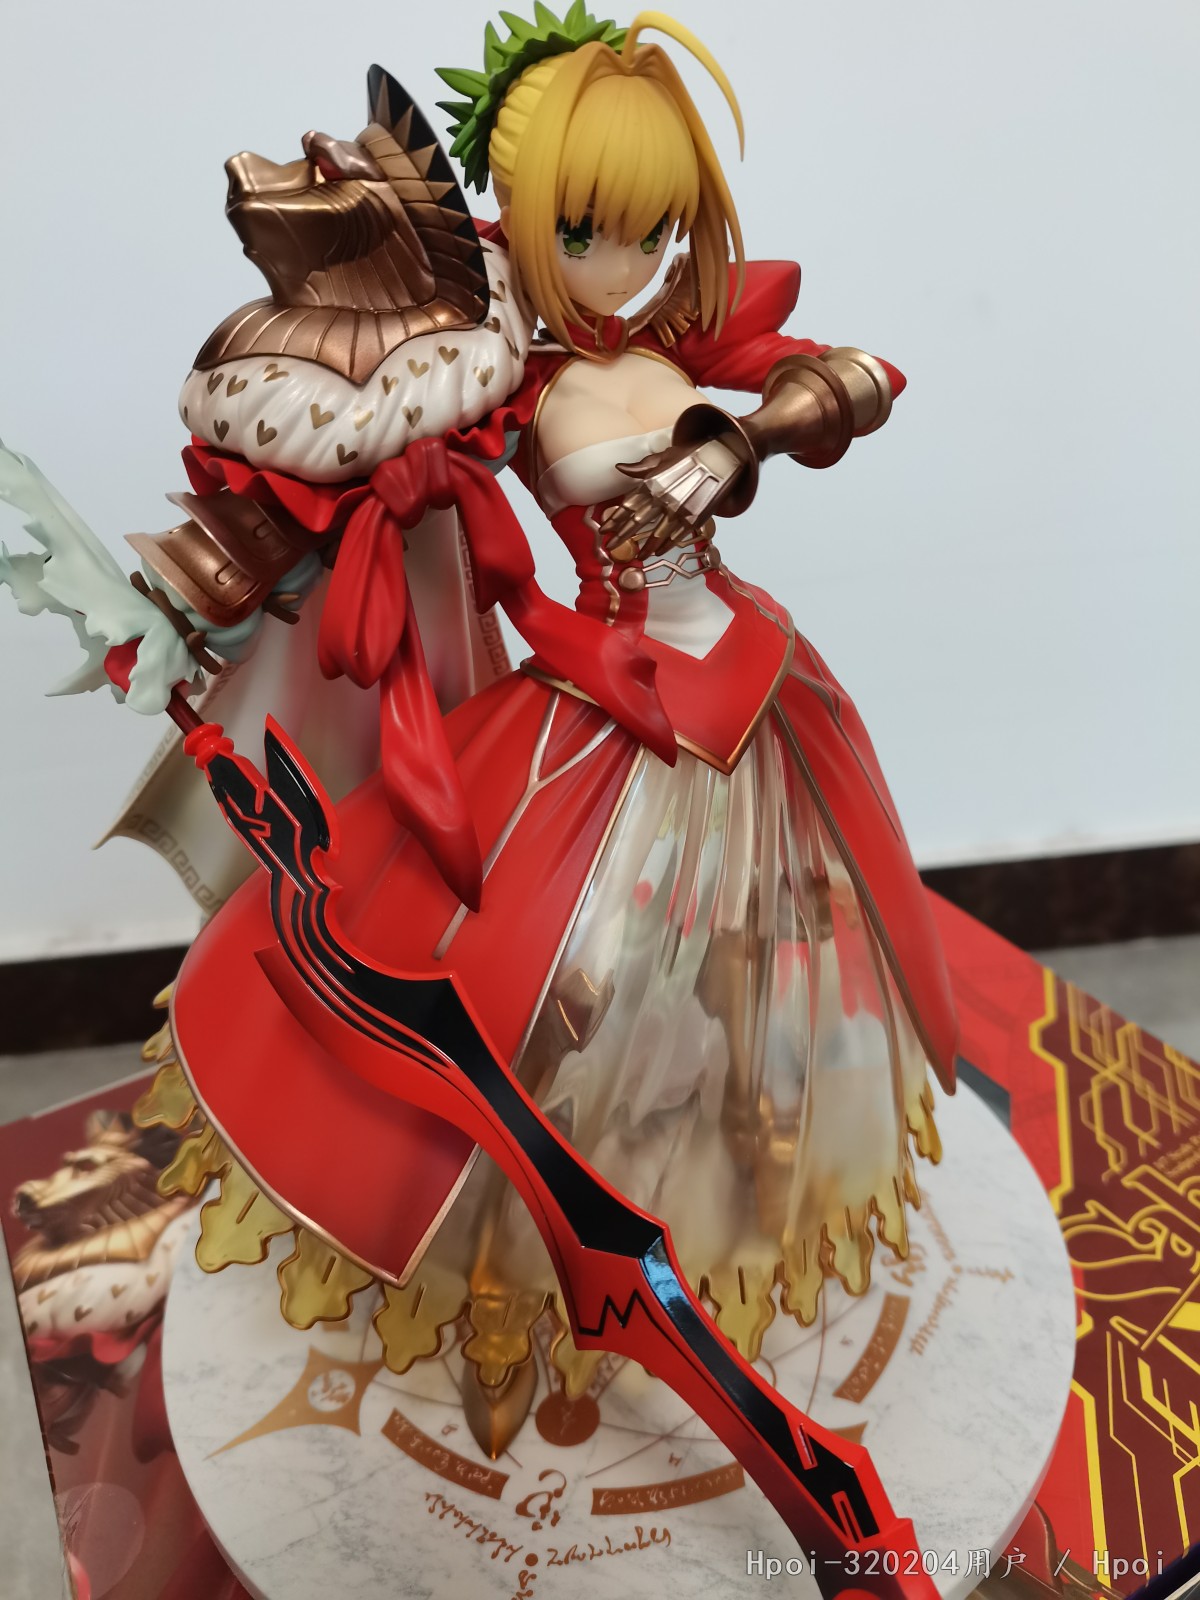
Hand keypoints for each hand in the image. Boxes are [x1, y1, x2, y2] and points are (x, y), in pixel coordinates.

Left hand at [602, 434, 745, 558]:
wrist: (721, 458)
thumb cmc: (689, 456)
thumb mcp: (663, 456)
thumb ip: (641, 467)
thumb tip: (619, 468)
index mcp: (653, 483)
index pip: (628, 504)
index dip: (615, 519)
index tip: (604, 530)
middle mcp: (664, 498)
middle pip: (638, 521)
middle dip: (622, 536)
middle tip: (610, 548)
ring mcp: (679, 510)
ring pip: (657, 534)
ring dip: (646, 547)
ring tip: (637, 557)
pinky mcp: (694, 518)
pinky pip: (676, 536)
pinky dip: (666, 546)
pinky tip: (658, 552)